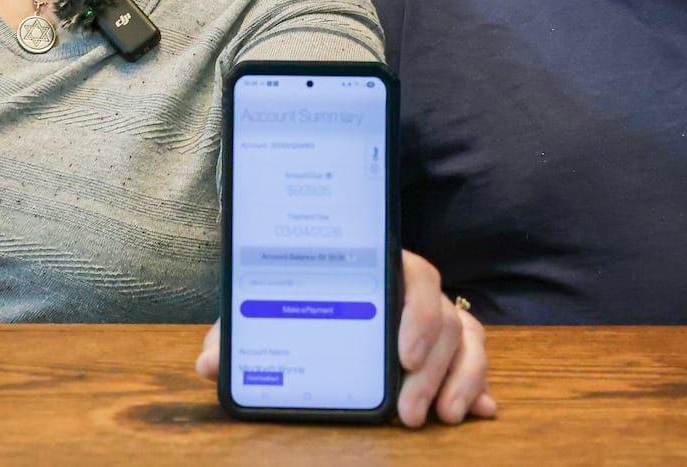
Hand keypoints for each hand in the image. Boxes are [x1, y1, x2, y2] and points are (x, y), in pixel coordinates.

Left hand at [196, 249, 495, 426]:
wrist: (309, 303)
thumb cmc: (294, 306)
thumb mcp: (267, 316)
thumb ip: (238, 334)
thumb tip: (209, 364)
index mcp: (379, 269)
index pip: (415, 275)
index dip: (416, 313)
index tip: (400, 356)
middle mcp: (412, 291)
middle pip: (443, 317)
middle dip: (430, 369)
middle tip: (408, 411)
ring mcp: (433, 318)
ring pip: (466, 337)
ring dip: (459, 379)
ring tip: (443, 418)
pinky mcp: (446, 346)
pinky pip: (474, 357)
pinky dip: (477, 383)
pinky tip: (475, 411)